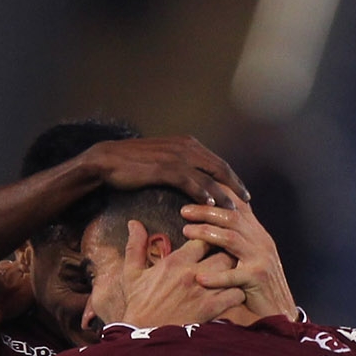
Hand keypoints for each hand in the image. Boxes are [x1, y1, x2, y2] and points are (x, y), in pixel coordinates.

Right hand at [86, 137, 249, 206]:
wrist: (107, 160)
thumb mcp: (163, 159)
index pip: (217, 161)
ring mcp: (176, 156)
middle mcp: (186, 147)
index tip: (242, 192)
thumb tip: (194, 179)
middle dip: (235, 186)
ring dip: (222, 195)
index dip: (232, 178)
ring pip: (207, 177)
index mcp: (187, 144)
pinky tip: (209, 206)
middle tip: (248, 203)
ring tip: (233, 211)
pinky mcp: (164, 168)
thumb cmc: (133, 163)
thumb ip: (181, 166)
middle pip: (219, 167)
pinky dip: (201, 193)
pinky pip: (189, 182)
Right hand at [116, 221, 244, 329]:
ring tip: (236, 273)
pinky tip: (235, 293)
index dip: (211, 237)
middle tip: (231, 257)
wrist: (143, 335)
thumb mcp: (132, 273)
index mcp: (175, 261)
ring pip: (234, 271)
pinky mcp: (211, 309)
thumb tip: (133, 222)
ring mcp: (204, 292)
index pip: (204, 237)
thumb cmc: (139, 304)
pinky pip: (236, 294)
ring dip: (236, 271)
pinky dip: (239, 292)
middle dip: (229, 252)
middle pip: (224, 251)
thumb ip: (135, 245)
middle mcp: (192, 273)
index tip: (213, 242)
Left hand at [181, 200, 297, 318]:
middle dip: (206, 211)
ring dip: (206, 233)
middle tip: (184, 211)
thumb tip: (215, 222)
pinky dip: (216, 277)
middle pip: (232, 217)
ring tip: (186, 231)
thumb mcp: (251, 256)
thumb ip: (238, 239)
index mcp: (258, 234)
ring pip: (231, 238)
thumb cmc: (259, 285)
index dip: (219, 195)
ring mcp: (261, 258)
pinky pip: (234, 276)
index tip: (196, 191)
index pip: (239, 206)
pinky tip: (200, 278)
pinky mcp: (258, 278)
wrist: (280, 310)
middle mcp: (261, 241)